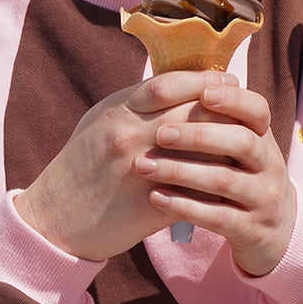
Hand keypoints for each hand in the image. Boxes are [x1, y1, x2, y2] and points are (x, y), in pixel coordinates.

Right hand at [10, 71, 292, 274]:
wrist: (54, 221)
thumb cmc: (79, 168)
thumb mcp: (98, 123)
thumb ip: (135, 103)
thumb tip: (181, 84)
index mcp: (116, 112)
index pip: (171, 83)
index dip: (206, 82)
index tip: (226, 85)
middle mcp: (128, 136)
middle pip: (194, 113)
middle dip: (228, 112)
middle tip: (248, 114)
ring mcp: (140, 171)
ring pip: (203, 150)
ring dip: (230, 148)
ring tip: (245, 147)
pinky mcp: (151, 206)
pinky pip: (197, 191)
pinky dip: (217, 184)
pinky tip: (229, 181)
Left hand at [139, 73, 297, 277]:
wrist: (271, 231)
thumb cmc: (239, 177)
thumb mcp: (236, 148)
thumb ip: (214, 121)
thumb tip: (173, 78)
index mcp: (263, 138)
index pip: (257, 110)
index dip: (233, 99)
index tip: (202, 94)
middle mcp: (269, 165)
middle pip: (242, 142)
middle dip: (199, 135)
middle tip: (161, 133)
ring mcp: (263, 198)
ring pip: (225, 180)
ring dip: (182, 171)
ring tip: (144, 165)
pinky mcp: (250, 229)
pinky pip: (218, 217)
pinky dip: (185, 205)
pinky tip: (155, 197)